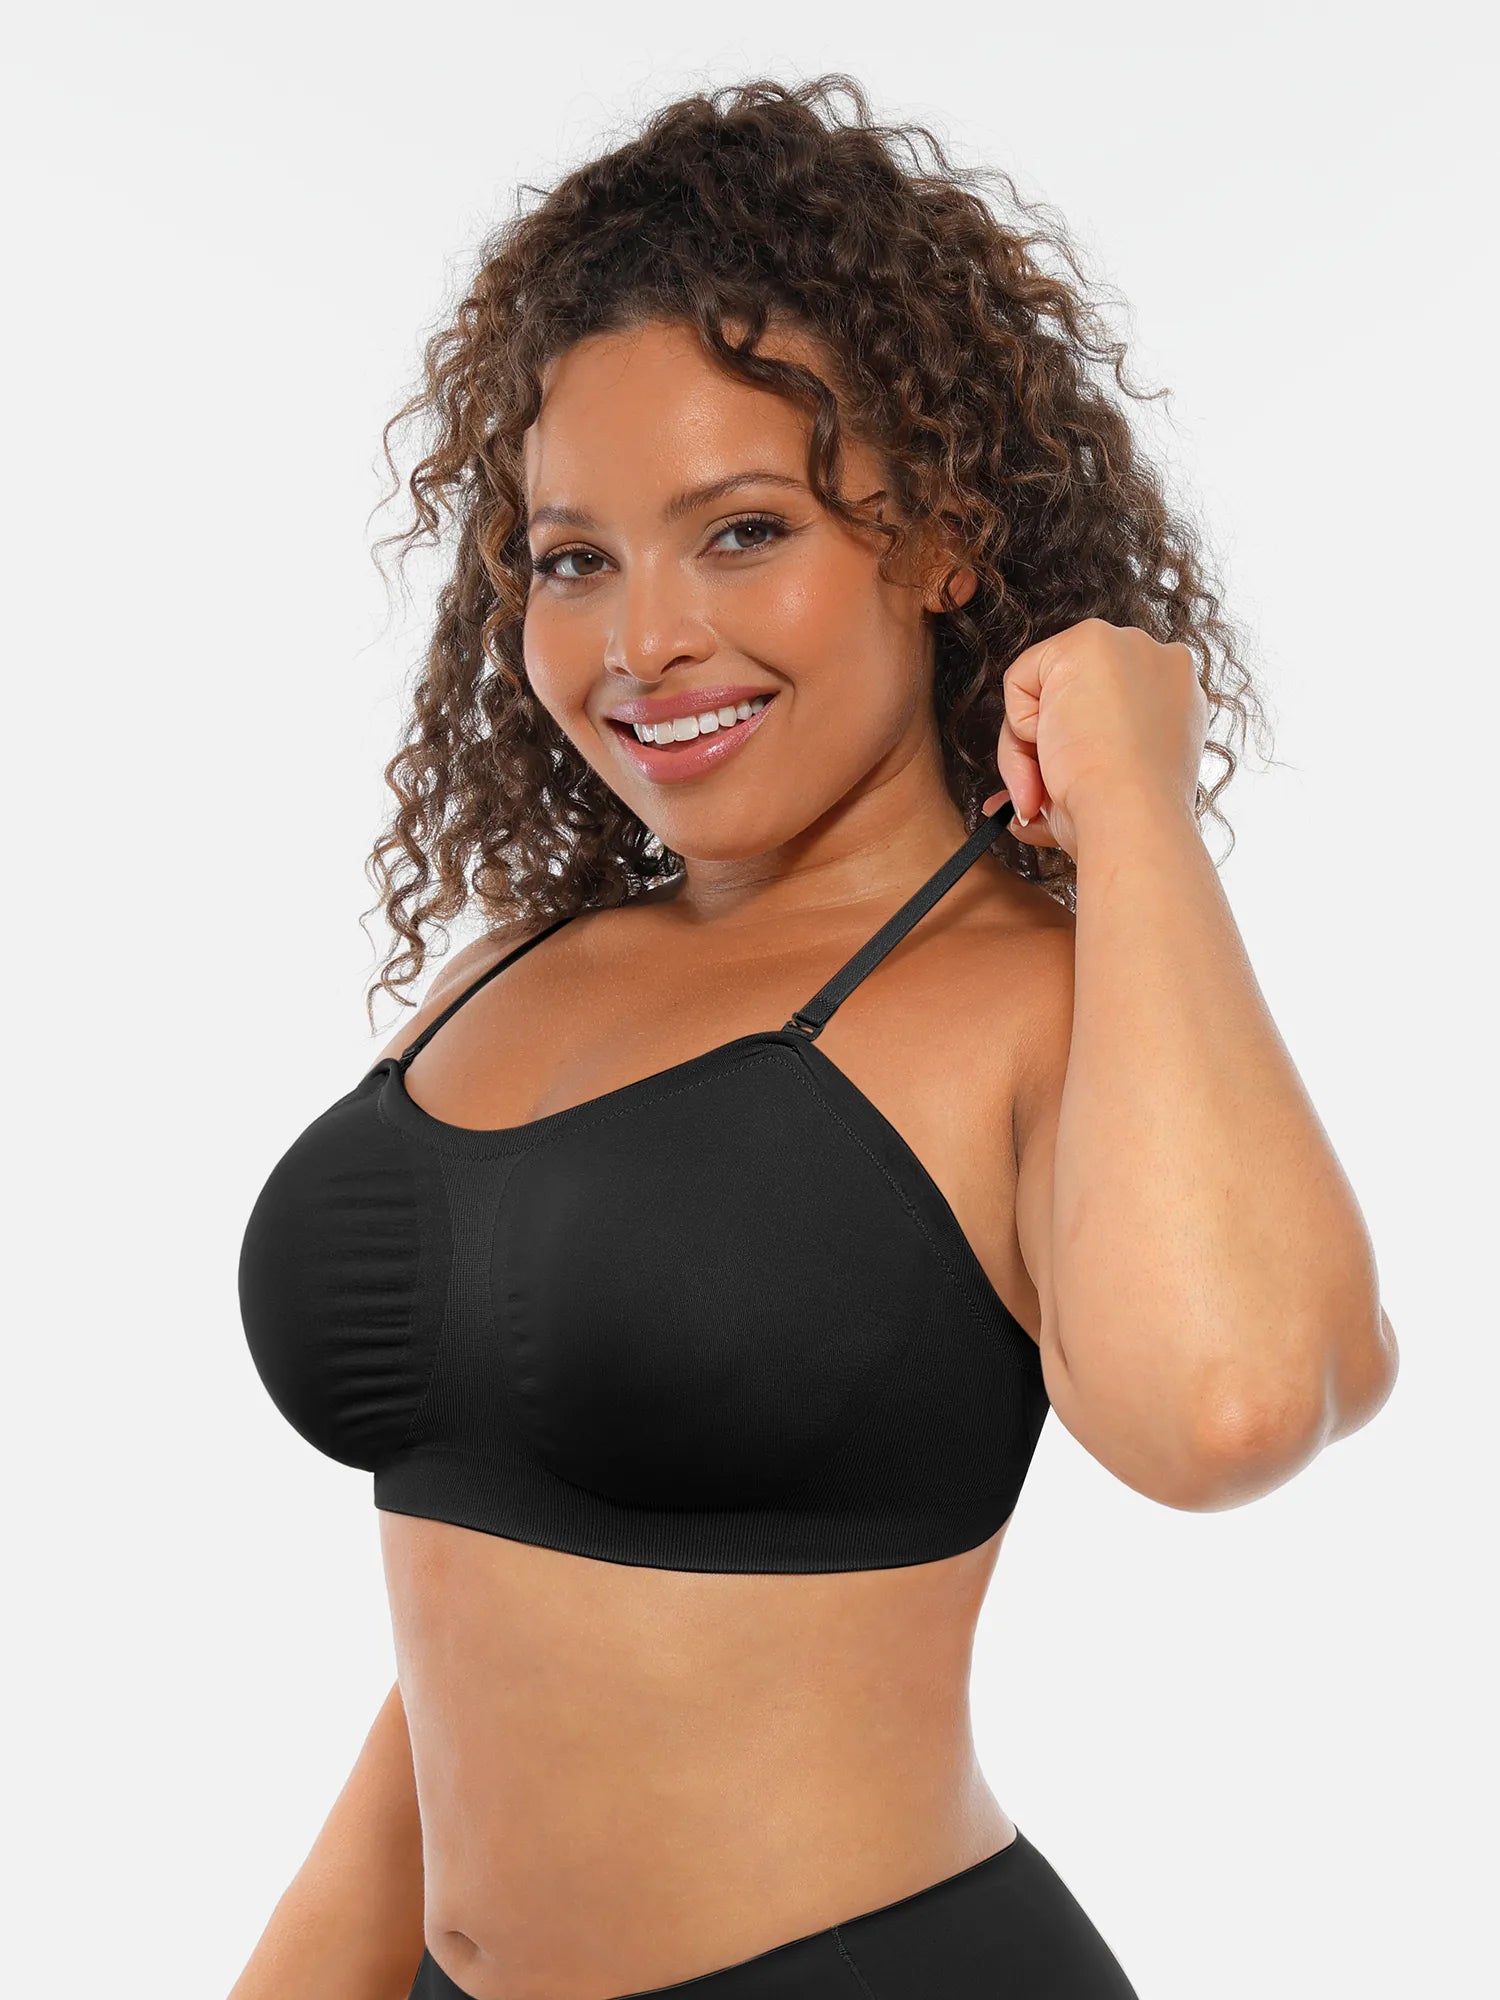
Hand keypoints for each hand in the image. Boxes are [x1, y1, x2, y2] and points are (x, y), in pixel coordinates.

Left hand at [980, 617, 1209, 858]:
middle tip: (1055, 792)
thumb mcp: (1104, 791)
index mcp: (1174, 702)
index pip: (1100, 712)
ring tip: (1057, 779)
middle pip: (1071, 697)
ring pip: (1044, 690)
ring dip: (1034, 747)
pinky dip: (1021, 726)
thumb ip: (1065, 780)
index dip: (1076, 754)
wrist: (1132, 819)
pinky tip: (1057, 747)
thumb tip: (1013, 805)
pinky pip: (1020, 680)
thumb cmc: (1123, 821)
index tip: (1080, 788)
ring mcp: (1129, 647)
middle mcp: (1159, 664)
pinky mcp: (1089, 641)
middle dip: (1051, 749)